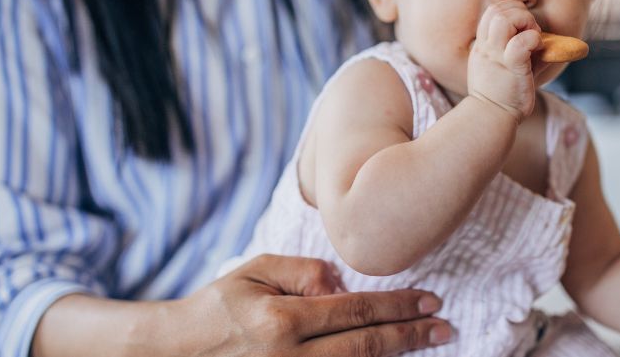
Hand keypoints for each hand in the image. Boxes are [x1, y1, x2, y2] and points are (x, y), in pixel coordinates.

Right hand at [173, 254, 451, 355]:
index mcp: (282, 321)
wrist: (173, 355)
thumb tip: (342, 281)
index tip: (431, 301)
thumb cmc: (217, 308)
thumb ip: (301, 271)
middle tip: (445, 327)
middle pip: (365, 348)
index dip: (397, 307)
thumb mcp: (254, 273)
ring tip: (428, 344)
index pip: (355, 311)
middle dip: (411, 336)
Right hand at [467, 0, 543, 121]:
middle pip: (496, 10)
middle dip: (520, 13)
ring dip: (525, 21)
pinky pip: (522, 42)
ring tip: (534, 37)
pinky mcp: (512, 67)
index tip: (524, 27)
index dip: (511, 11)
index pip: (492, 11)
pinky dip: (534, 39)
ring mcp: (497, 56)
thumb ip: (519, 51)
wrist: (490, 118)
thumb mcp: (503, 67)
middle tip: (531, 31)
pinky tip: (538, 48)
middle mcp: (486, 47)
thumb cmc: (501, 95)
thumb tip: (547, 40)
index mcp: (483, 45)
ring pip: (504, 20)